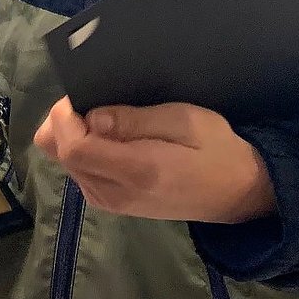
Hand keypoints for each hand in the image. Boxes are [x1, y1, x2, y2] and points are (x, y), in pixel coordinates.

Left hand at [34, 97, 276, 223]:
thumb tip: (92, 118)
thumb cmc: (216, 149)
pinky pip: (79, 173)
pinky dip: (82, 150)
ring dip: (73, 136)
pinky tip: (107, 137)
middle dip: (64, 123)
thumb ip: (137, 120)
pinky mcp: (113, 205)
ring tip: (104, 117)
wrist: (238, 193)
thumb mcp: (186, 120)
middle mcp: (114, 194)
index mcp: (135, 171)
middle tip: (90, 101)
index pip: (73, 147)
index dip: (64, 117)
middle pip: (59, 155)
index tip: (77, 94)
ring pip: (65, 164)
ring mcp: (111, 203)